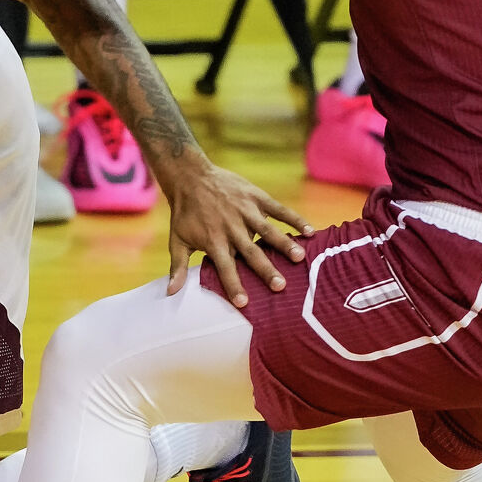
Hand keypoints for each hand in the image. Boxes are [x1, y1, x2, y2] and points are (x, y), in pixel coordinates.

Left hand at [162, 154, 312, 307]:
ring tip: (300, 259)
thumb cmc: (184, 213)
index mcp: (214, 241)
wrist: (190, 177)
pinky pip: (278, 209)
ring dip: (284, 244)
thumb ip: (178, 267)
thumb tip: (170, 294)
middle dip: (265, 270)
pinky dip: (294, 219)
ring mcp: (246, 211)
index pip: (225, 268)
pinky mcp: (256, 197)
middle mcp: (231, 228)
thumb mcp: (177, 240)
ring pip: (268, 231)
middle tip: (280, 287)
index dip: (234, 285)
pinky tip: (310, 231)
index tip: (244, 304)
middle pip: (251, 253)